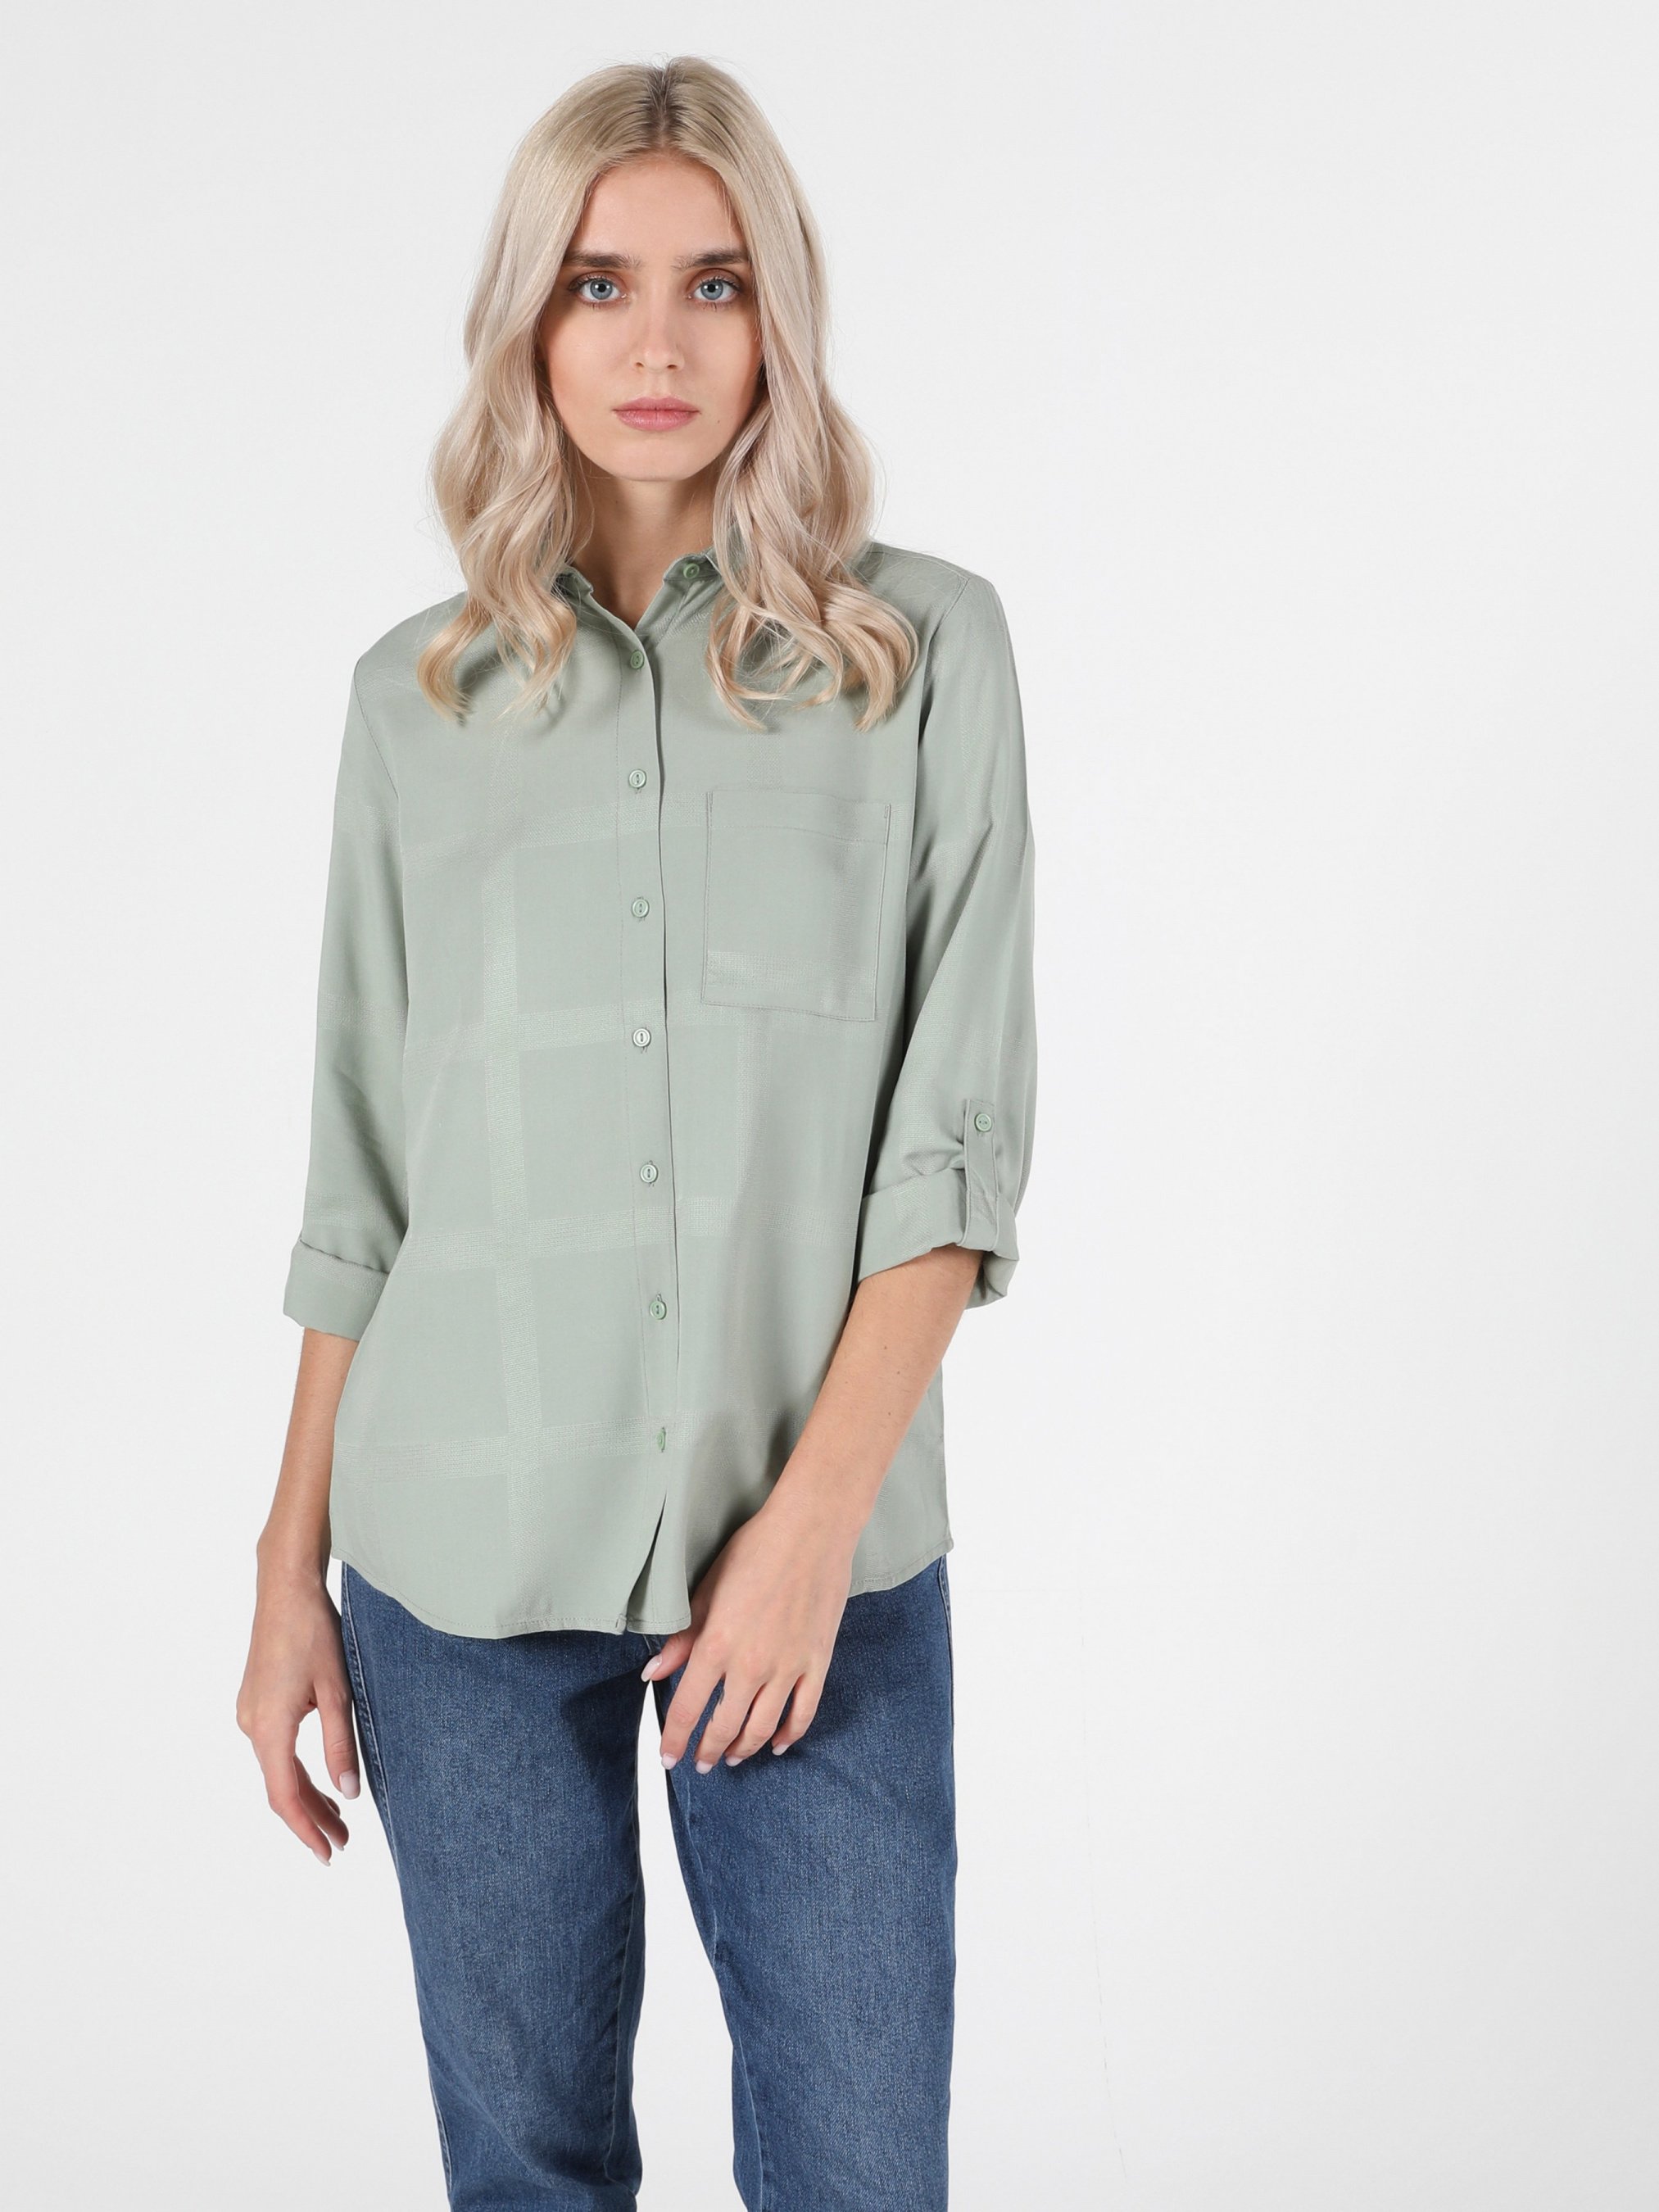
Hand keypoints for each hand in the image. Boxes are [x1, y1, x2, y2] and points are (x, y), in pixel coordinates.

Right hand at [236, 1564, 360, 1864]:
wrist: (285, 1588)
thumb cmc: (314, 1632)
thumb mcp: (338, 1691)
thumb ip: (340, 1745)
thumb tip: (348, 1794)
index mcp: (269, 1727)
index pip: (284, 1797)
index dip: (306, 1830)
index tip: (327, 1854)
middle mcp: (251, 1725)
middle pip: (280, 1787)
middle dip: (311, 1818)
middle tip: (343, 1842)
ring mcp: (249, 1713)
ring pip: (277, 1769)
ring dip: (306, 1794)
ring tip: (339, 1818)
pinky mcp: (255, 1701)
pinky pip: (274, 1749)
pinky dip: (295, 1770)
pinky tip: (319, 1779)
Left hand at [646, 1483, 860, 1771]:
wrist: (812, 1529)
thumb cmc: (756, 1549)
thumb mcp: (707, 1589)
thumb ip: (682, 1638)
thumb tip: (653, 1672)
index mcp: (717, 1645)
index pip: (687, 1708)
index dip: (674, 1739)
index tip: (668, 1757)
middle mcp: (751, 1665)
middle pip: (724, 1726)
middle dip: (708, 1751)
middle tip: (701, 1762)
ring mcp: (788, 1667)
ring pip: (762, 1727)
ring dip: (744, 1749)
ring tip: (733, 1757)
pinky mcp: (818, 1662)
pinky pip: (803, 1713)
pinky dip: (789, 1735)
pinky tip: (777, 1743)